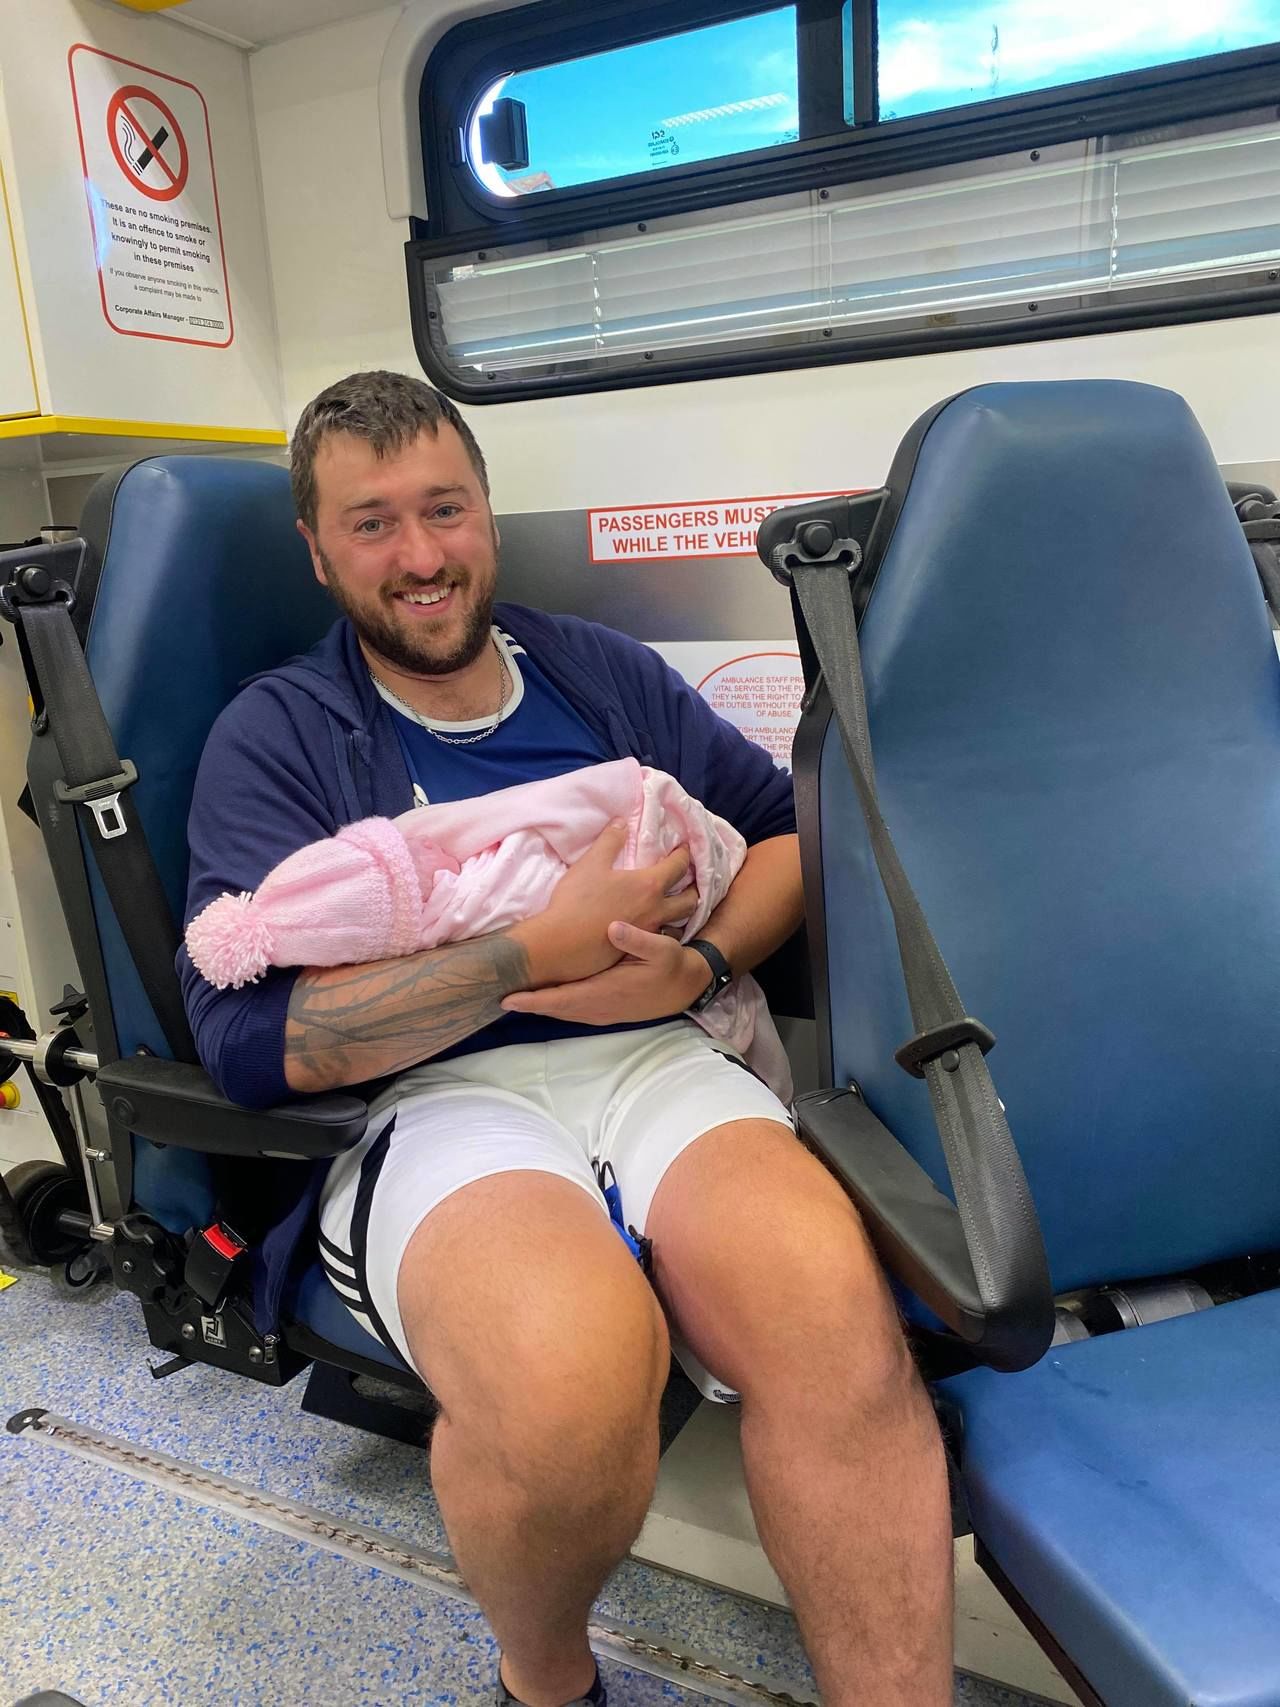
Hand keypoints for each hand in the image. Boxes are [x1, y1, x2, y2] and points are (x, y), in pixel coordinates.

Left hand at [502, 921, 711, 1023]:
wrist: (684, 988)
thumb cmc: (671, 967)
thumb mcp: (662, 950)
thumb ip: (637, 939)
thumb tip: (612, 928)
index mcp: (606, 992)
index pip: (562, 999)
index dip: (534, 1000)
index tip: (507, 998)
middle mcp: (597, 1006)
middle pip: (553, 1008)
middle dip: (525, 1003)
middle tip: (494, 993)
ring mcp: (598, 1011)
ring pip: (559, 1010)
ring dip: (535, 1004)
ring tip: (508, 992)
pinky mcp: (600, 1009)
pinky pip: (567, 1008)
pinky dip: (549, 1003)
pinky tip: (538, 992)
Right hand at [511, 821, 695, 987]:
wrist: (561, 944)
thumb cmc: (576, 900)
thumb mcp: (591, 863)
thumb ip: (610, 840)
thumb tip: (622, 822)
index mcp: (649, 886)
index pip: (678, 866)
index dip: (684, 854)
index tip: (684, 847)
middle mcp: (656, 910)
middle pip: (689, 900)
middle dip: (694, 888)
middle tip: (691, 880)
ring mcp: (648, 933)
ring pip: (678, 922)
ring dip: (683, 911)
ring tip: (677, 903)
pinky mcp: (637, 949)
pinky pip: (661, 937)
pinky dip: (665, 928)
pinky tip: (654, 924)